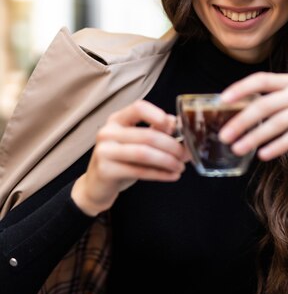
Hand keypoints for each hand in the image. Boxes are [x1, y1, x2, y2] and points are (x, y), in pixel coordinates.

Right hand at [71, 100, 188, 215]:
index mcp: (117, 119)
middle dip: (172, 146)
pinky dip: (160, 174)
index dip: (158, 115)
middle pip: (147, 135)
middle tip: (186, 154)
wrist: (96, 185)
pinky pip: (140, 171)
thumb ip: (155, 131)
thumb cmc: (120, 160)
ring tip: (180, 167)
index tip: (174, 127)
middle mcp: (108, 132)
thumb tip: (178, 124)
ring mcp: (104, 151)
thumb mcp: (136, 142)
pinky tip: (172, 175)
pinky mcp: (106, 170)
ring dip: (168, 161)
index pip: (139, 108)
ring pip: (144, 153)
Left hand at [219, 72, 287, 160]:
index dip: (241, 88)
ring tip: (238, 149)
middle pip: (265, 105)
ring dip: (256, 137)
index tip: (222, 100)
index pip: (261, 79)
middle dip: (241, 120)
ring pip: (278, 122)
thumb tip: (241, 112)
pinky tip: (264, 154)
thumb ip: (274, 99)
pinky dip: (279, 145)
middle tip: (223, 135)